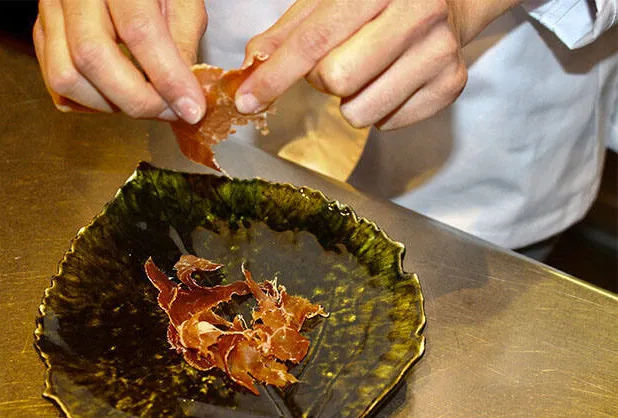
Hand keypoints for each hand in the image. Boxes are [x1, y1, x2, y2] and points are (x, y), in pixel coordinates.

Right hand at [33, 0, 206, 122]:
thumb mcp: (183, 2)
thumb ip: (184, 42)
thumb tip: (184, 94)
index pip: (139, 30)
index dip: (168, 77)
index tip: (191, 109)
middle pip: (92, 57)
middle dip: (137, 100)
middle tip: (170, 111)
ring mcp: (52, 10)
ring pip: (65, 76)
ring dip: (110, 105)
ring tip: (145, 101)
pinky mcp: (43, 31)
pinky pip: (56, 83)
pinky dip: (90, 102)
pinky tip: (118, 95)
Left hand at [236, 0, 520, 129]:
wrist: (449, 0)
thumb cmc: (380, 1)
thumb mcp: (331, 0)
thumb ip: (290, 32)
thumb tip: (252, 63)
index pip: (315, 40)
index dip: (275, 75)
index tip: (249, 99)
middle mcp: (416, 14)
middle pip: (336, 80)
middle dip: (322, 80)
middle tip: (335, 64)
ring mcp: (439, 52)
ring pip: (361, 111)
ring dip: (350, 100)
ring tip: (366, 73)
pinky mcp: (450, 85)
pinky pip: (388, 123)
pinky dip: (378, 110)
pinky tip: (390, 82)